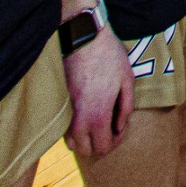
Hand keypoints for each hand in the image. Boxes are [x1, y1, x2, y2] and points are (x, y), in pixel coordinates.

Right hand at [61, 25, 134, 158]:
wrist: (82, 36)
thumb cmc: (108, 56)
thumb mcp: (127, 80)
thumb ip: (125, 108)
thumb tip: (119, 126)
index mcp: (98, 115)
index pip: (103, 148)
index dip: (116, 141)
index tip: (121, 126)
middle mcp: (78, 119)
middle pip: (85, 151)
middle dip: (99, 143)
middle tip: (109, 125)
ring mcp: (65, 111)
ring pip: (71, 142)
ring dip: (84, 137)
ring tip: (95, 120)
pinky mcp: (58, 102)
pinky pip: (63, 126)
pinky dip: (74, 127)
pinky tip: (85, 111)